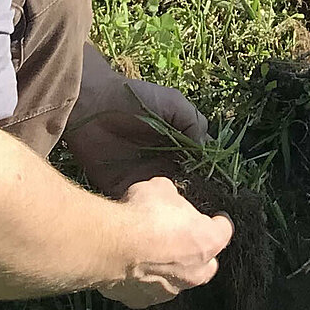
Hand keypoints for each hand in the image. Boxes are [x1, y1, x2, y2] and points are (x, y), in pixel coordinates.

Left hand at [67, 48, 210, 197]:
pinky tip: (159, 211)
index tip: (216, 183)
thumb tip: (207, 149)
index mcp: (177, 143)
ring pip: (164, 197)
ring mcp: (142, 176)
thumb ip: (194, 123)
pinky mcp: (121, 186)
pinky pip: (138, 202)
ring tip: (183, 209)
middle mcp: (162, 162)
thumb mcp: (174, 103)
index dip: (207, 172)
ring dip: (173, 204)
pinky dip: (148, 209)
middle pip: (184, 183)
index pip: (197, 163)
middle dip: (193, 193)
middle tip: (202, 202)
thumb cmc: (135, 99)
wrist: (93, 104)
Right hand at [97, 176, 232, 309]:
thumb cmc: (143, 216)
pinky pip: (144, 290)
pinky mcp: (140, 300)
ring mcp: (167, 291)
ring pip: (173, 280)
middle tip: (177, 237)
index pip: (222, 230)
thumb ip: (170, 198)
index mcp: (208, 241)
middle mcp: (194, 273)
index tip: (213, 218)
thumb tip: (165, 198)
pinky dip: (138, 279)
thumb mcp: (161, 189)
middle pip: (203, 264)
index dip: (215, 222)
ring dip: (165, 268)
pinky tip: (126, 264)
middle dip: (194, 252)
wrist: (111, 246)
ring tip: (146, 251)